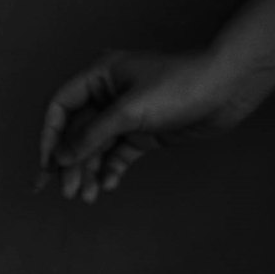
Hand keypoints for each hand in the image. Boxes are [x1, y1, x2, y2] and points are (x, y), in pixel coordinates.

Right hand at [37, 48, 260, 202]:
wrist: (227, 90)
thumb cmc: (180, 86)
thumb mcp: (129, 111)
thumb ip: (91, 135)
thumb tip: (60, 157)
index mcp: (101, 76)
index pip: (61, 108)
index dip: (50, 137)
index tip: (47, 166)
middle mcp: (110, 95)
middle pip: (77, 133)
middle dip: (72, 164)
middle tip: (68, 192)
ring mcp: (127, 115)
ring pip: (97, 148)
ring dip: (90, 172)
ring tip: (88, 197)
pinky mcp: (144, 132)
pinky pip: (117, 155)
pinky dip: (110, 171)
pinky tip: (108, 186)